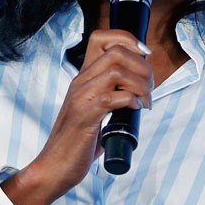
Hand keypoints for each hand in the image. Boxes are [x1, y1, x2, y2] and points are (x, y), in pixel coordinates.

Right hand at [1, 30, 152, 204]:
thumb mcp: (95, 111)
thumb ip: (111, 98)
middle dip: (142, 67)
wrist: (54, 167)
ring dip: (140, 84)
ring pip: (117, 70)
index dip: (128, 39)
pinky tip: (135, 110)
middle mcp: (81, 81)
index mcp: (83, 77)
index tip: (144, 56)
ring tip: (145, 101)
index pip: (102, 38)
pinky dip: (132, 101)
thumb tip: (138, 95)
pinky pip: (114, 97)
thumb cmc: (77, 143)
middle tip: (149, 88)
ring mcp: (82, 96)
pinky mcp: (86, 115)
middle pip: (116, 51)